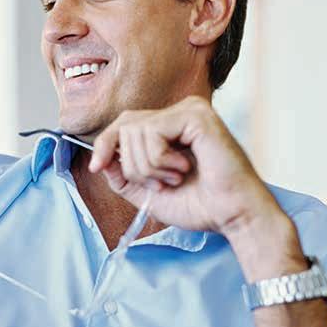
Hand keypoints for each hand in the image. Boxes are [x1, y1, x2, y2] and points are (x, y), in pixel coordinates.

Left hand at [88, 96, 287, 238]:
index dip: (105, 144)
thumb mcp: (147, 192)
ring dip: (149, 167)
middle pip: (125, 126)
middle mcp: (180, 112)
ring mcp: (189, 110)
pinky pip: (152, 132)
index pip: (124, 123)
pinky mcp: (196, 115)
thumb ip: (123, 176)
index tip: (96, 166)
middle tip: (160, 184)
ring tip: (175, 178)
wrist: (230, 215)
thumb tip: (99, 159)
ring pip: (135, 131)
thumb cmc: (199, 205)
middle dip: (132, 165)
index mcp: (171, 126)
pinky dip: (160, 160)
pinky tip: (183, 169)